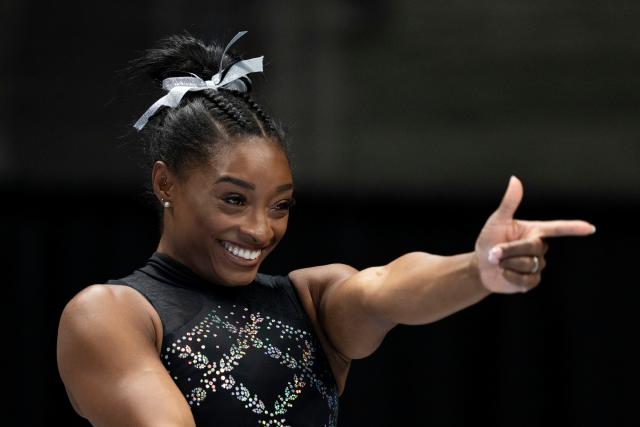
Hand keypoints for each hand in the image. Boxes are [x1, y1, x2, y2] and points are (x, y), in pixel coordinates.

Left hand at [474, 176, 595, 293]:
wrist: (480, 266)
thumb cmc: (488, 240)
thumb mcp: (497, 221)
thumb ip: (509, 203)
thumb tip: (515, 179)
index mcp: (534, 230)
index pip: (557, 228)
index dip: (573, 228)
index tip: (590, 228)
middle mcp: (539, 247)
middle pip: (533, 247)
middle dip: (510, 250)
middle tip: (494, 252)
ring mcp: (537, 265)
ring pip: (529, 264)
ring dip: (508, 263)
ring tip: (499, 262)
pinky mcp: (532, 280)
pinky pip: (527, 280)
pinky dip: (511, 277)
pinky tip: (504, 273)